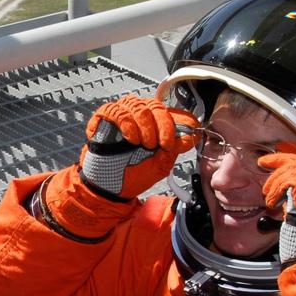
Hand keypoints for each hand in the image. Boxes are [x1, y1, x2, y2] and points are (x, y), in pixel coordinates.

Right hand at [79, 96, 197, 199]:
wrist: (109, 189)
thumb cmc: (133, 176)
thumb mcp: (160, 165)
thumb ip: (174, 149)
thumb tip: (191, 135)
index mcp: (156, 125)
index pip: (173, 112)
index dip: (182, 121)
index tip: (183, 136)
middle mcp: (140, 116)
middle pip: (156, 106)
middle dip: (163, 125)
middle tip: (160, 144)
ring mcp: (122, 115)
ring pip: (138, 106)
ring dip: (145, 126)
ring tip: (143, 145)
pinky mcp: (104, 118)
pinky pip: (117, 111)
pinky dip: (127, 124)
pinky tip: (130, 139)